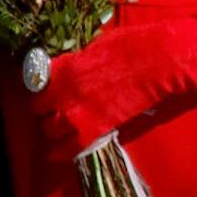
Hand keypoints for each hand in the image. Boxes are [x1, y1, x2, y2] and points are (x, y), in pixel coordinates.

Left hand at [37, 0, 196, 151]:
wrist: (160, 59)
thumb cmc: (133, 46)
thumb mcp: (97, 47)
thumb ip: (77, 63)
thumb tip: (68, 70)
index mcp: (65, 67)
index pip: (37, 86)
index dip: (41, 92)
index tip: (47, 95)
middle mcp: (66, 91)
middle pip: (40, 110)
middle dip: (46, 112)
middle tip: (54, 114)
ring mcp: (80, 112)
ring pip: (50, 131)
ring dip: (54, 132)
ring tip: (61, 132)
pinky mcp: (98, 128)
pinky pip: (70, 147)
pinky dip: (65, 150)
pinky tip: (65, 151)